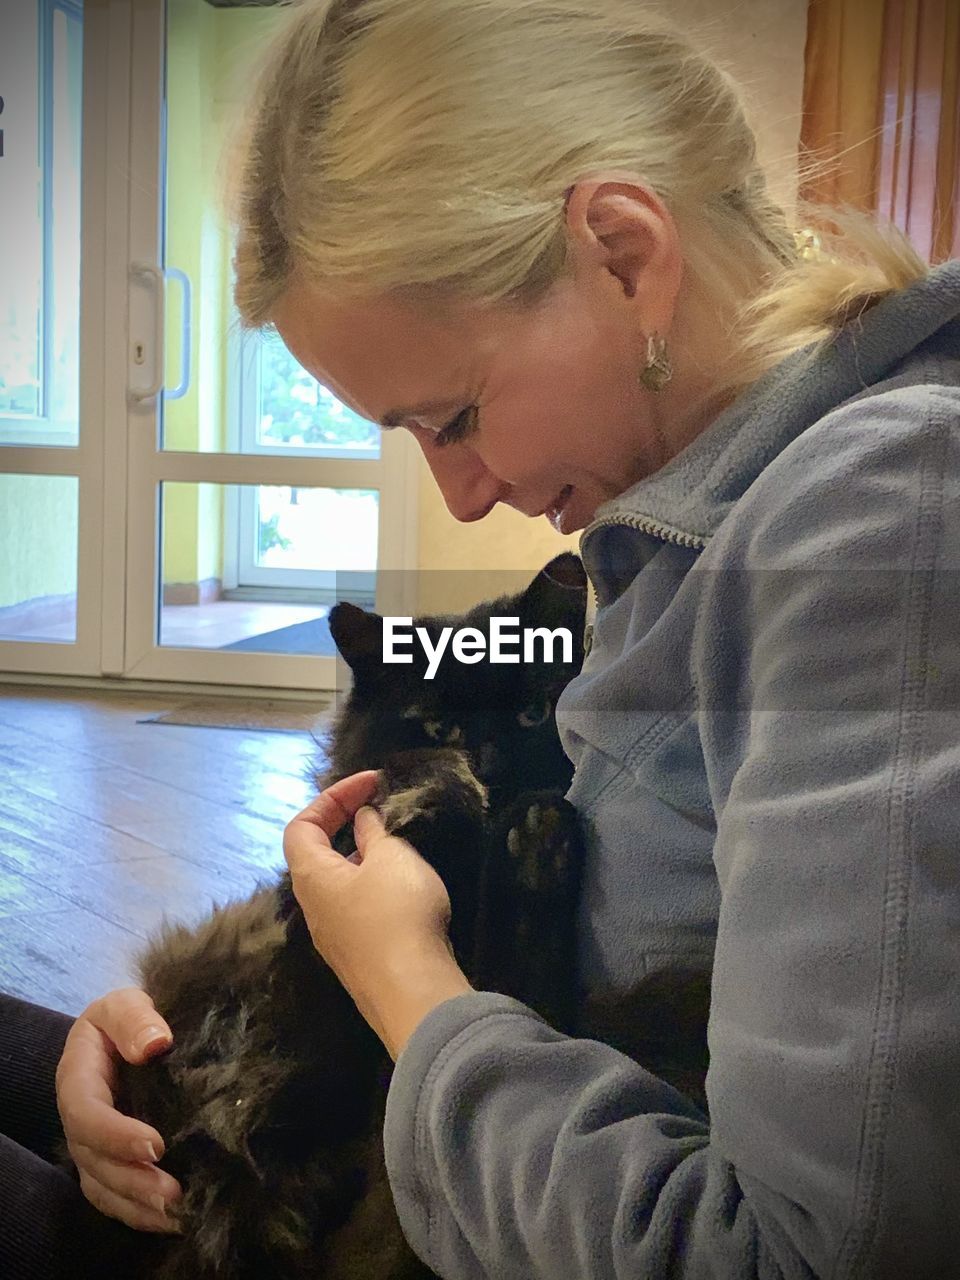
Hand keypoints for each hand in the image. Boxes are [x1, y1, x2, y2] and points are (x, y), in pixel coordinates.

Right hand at [56, 988, 182, 1232]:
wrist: (125, 1037)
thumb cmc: (126, 1020)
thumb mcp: (124, 1005)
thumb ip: (134, 1018)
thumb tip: (155, 1043)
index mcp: (78, 1080)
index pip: (87, 1115)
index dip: (116, 1135)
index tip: (156, 1145)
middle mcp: (81, 1122)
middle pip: (95, 1162)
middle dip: (132, 1181)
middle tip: (174, 1194)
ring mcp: (93, 1148)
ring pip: (104, 1188)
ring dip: (138, 1206)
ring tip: (178, 1215)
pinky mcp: (111, 1165)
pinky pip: (116, 1200)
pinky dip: (140, 1215)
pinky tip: (176, 1222)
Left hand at [284, 771, 473, 1059]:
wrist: (415, 994)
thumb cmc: (397, 915)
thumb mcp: (392, 859)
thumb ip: (375, 833)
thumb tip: (363, 821)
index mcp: (311, 876)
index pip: (301, 825)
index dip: (332, 797)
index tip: (371, 784)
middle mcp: (313, 907)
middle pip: (316, 854)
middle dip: (345, 823)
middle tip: (380, 807)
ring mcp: (334, 937)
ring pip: (338, 882)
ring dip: (362, 854)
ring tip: (396, 842)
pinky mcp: (358, 957)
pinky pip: (356, 907)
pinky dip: (372, 883)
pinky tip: (403, 886)